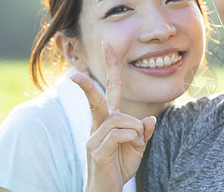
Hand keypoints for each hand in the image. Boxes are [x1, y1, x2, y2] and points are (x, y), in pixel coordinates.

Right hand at [71, 42, 155, 191]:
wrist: (108, 191)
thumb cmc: (120, 167)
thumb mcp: (138, 147)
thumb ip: (143, 132)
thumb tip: (149, 120)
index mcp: (109, 120)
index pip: (110, 89)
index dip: (111, 67)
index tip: (108, 46)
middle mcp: (99, 125)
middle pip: (97, 98)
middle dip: (86, 83)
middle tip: (74, 72)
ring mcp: (94, 137)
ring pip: (121, 119)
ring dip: (135, 131)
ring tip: (133, 146)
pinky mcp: (97, 150)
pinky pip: (121, 134)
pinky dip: (132, 139)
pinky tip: (128, 150)